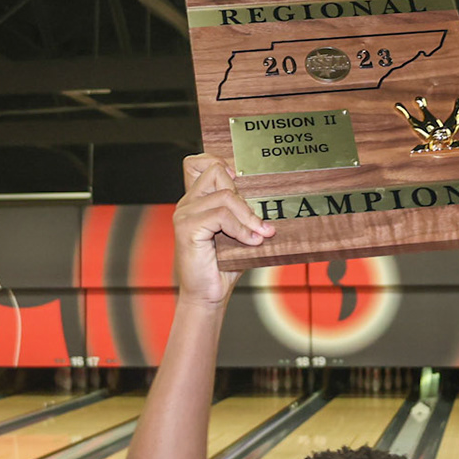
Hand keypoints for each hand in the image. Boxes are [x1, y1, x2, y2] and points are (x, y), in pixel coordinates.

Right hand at [174, 154, 272, 306]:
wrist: (208, 295)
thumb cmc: (223, 266)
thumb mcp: (238, 233)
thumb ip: (245, 213)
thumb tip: (273, 198)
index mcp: (196, 201)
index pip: (201, 163)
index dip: (222, 164)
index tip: (243, 181)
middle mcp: (187, 203)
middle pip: (217, 173)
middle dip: (244, 197)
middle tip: (259, 222)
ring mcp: (184, 214)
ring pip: (224, 196)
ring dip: (248, 216)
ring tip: (262, 234)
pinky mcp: (187, 227)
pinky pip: (221, 216)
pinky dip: (241, 229)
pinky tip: (251, 241)